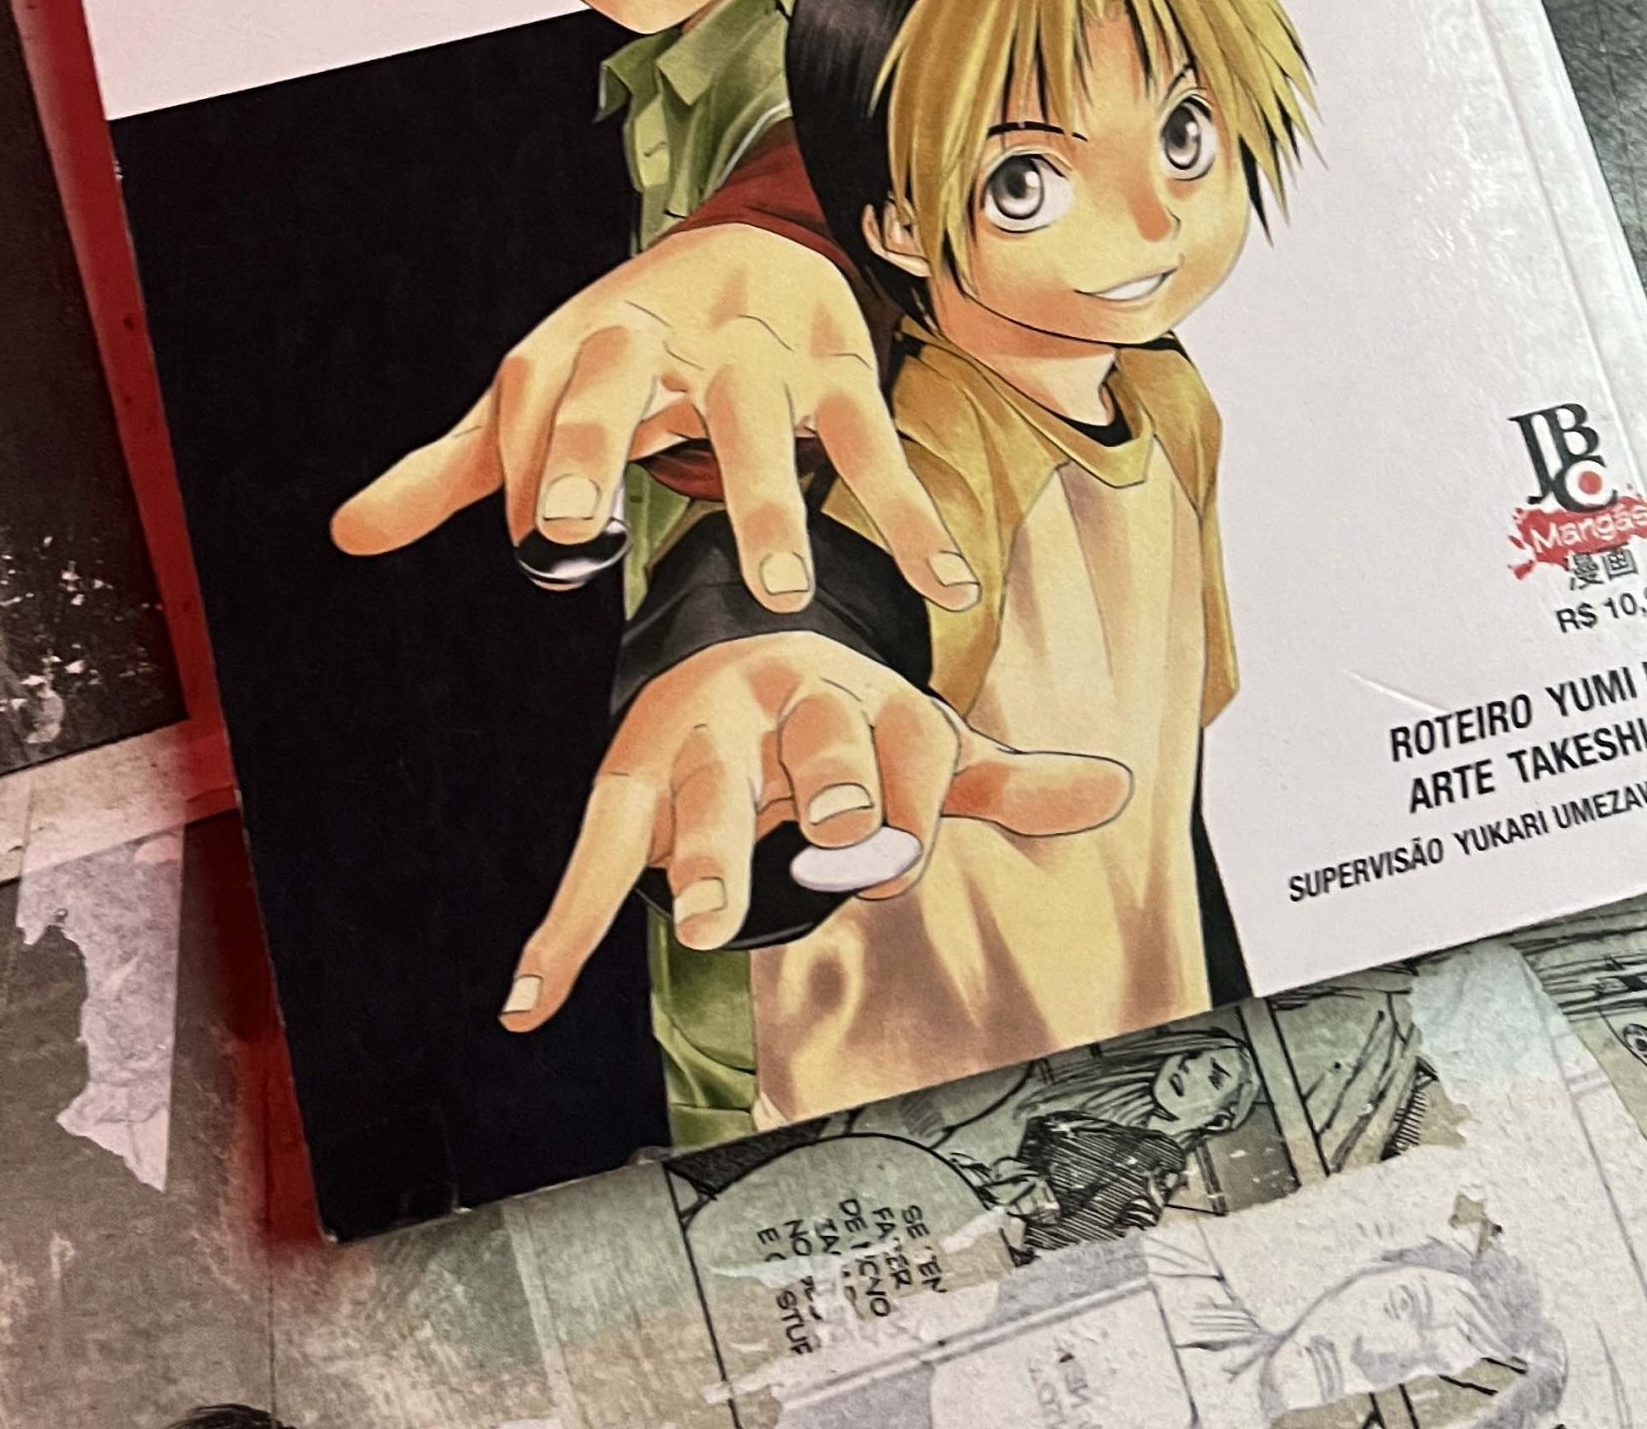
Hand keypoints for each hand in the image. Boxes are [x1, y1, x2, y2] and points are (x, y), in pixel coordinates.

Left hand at [330, 224, 978, 612]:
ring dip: (771, 498)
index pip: (534, 401)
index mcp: (580, 341)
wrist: (758, 238)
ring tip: (778, 590)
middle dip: (595, 442)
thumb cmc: (634, 340)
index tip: (546, 551)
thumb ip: (458, 469)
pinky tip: (937, 578)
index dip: (531, 469)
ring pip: (758, 417)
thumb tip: (348, 534)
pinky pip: (873, 440)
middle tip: (576, 529)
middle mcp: (661, 334)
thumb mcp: (542, 389)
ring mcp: (755, 350)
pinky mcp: (838, 366)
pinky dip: (907, 508)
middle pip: (619, 379)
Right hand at [495, 633, 1130, 1031]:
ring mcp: (702, 739)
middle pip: (814, 743)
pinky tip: (531, 1000)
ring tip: (695, 920)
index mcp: (865, 697)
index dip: (904, 808)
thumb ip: (1005, 780)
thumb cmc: (842, 722)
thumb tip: (1115, 788)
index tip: (890, 861)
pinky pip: (596, 854)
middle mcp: (784, 704)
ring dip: (700, 855)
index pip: (905, 747)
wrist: (732, 645)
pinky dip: (561, 929)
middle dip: (825, 790)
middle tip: (831, 846)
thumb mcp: (921, 745)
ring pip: (706, 793)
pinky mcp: (632, 778)